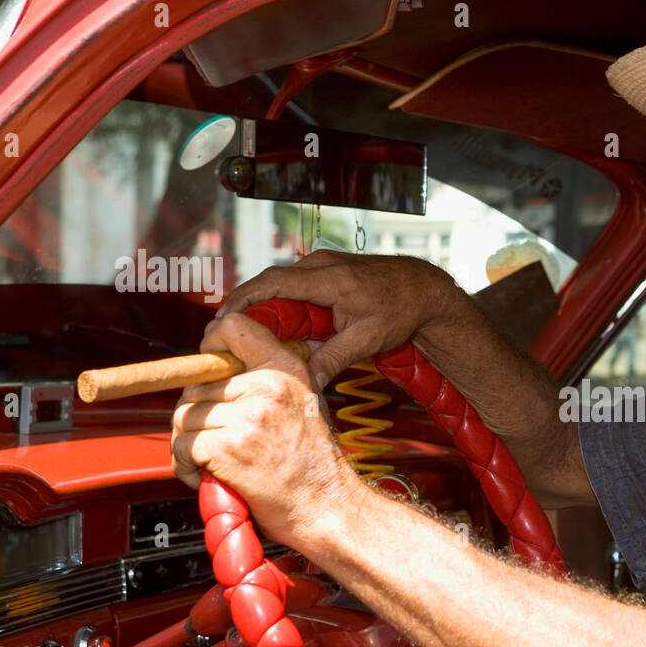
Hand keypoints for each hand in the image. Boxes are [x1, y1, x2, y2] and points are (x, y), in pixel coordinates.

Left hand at [171, 313, 358, 550]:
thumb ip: (268, 380)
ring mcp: (245, 417)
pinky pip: (182, 446)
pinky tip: (206, 475)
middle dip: (197, 414)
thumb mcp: (305, 402)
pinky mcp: (226, 448)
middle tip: (215, 438)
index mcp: (287, 369)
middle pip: (197, 384)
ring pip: (184, 417)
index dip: (211, 345)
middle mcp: (267, 387)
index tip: (208, 367)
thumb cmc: (314, 464)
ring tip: (210, 460)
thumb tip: (222, 369)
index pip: (233, 328)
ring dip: (189, 443)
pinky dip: (185, 466)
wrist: (326, 506)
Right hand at [215, 249, 460, 389]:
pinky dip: (282, 303)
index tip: (221, 320)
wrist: (424, 289)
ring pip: (281, 284)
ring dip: (263, 306)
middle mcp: (321, 264)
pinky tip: (276, 327)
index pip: (273, 283)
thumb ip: (334, 359)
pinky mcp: (325, 269)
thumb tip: (305, 383)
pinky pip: (294, 284)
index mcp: (329, 278)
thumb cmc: (400, 311)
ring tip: (243, 333)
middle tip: (223, 334)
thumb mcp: (367, 339)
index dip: (243, 300)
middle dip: (244, 306)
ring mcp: (322, 263)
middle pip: (270, 282)